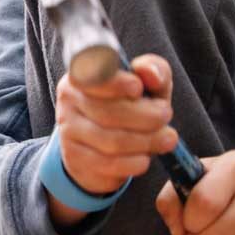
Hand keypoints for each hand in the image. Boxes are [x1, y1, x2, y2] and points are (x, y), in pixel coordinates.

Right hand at [52, 54, 179, 194]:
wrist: (104, 146)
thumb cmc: (129, 106)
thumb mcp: (146, 85)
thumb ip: (153, 70)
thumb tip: (150, 73)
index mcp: (83, 73)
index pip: (90, 74)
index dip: (115, 82)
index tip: (138, 88)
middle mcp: (69, 99)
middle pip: (108, 112)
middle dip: (146, 116)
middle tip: (166, 116)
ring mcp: (68, 130)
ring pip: (111, 140)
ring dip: (146, 142)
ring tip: (166, 139)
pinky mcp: (74, 158)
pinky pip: (108, 164)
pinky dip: (133, 163)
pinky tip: (144, 159)